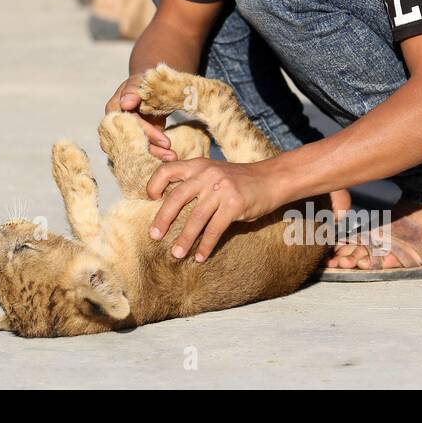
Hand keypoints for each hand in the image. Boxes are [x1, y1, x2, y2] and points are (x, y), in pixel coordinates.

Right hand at [105, 73, 175, 160]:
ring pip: (136, 149)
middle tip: (172, 156)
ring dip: (155, 155)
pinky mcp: (133, 141)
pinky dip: (155, 155)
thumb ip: (133, 91)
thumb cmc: (143, 83)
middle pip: (132, 141)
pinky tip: (168, 159)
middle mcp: (115, 125)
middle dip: (153, 149)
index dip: (148, 133)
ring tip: (173, 158)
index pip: (131, 124)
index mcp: (113, 109)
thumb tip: (126, 103)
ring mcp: (123, 134)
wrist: (148, 90)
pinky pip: (142, 150)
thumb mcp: (140, 82)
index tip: (167, 142)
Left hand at [146, 157, 285, 261]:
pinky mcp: (235, 205)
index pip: (167, 170)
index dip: (154, 184)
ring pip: (196, 218)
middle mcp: (206, 175)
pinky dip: (206, 245)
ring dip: (184, 239)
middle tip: (154, 236)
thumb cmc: (238, 180)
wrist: (271, 179)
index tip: (150, 200)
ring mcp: (221, 189)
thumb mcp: (213, 172)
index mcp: (197, 165)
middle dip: (163, 219)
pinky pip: (215, 229)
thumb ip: (194, 183)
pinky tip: (200, 257)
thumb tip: (168, 210)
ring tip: (176, 254)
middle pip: (176, 198)